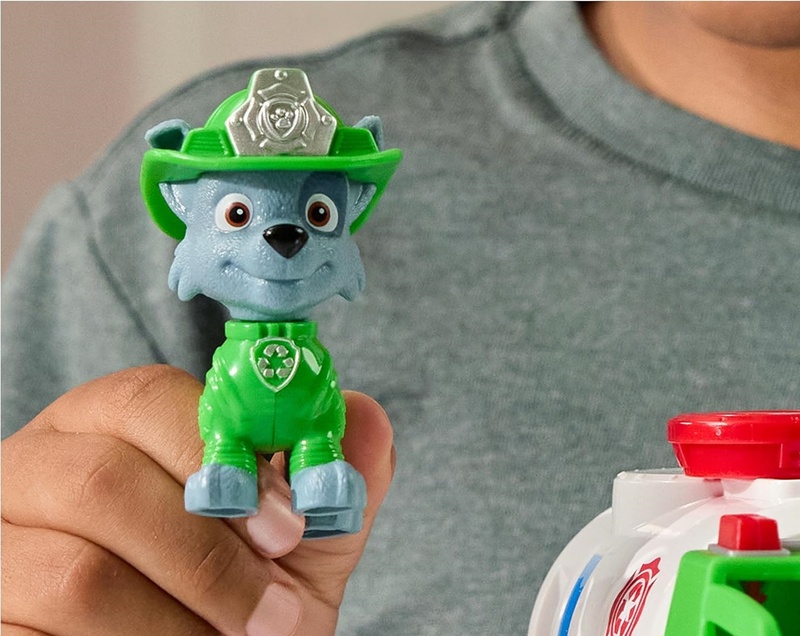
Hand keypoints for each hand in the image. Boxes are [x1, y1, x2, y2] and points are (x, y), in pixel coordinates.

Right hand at [2, 365, 394, 635]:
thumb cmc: (243, 600)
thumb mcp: (301, 546)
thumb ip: (332, 481)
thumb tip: (366, 414)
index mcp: (112, 425)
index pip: (148, 396)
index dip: (220, 453)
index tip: (290, 525)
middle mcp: (41, 469)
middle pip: (103, 478)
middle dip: (208, 552)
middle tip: (277, 608)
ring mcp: (4, 546)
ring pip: (78, 572)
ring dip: (182, 616)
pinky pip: (48, 633)